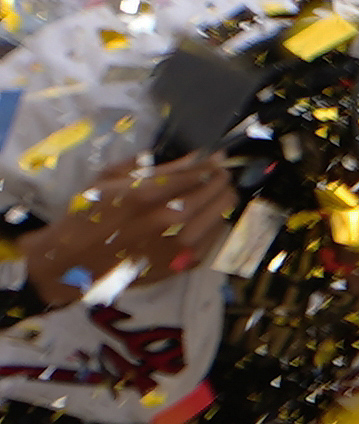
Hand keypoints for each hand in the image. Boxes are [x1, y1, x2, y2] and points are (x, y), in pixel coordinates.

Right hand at [30, 152, 236, 307]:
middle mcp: (166, 221)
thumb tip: (194, 157)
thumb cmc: (88, 217)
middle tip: (220, 174)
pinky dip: (216, 226)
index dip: (211, 163)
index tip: (218, 158)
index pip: (196, 173)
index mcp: (146, 196)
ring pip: (220, 216)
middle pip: (215, 193)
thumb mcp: (110, 181)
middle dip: (220, 180)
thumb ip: (153, 167)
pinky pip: (213, 240)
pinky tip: (209, 219)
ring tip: (218, 194)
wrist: (71, 262)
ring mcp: (176, 247)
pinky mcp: (180, 266)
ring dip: (222, 201)